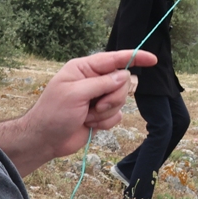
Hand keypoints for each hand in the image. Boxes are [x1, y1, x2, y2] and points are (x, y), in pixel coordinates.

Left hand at [0, 50, 157, 176]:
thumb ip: (102, 83)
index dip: (135, 57)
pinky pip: (117, 115)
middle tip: (96, 105)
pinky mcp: (100, 114)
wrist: (44, 140)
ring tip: (88, 116)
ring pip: (121, 99)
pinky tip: (89, 125)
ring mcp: (98, 98)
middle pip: (122, 82)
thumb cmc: (53, 113)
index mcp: (84, 69)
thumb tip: (124, 75)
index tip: (153, 60)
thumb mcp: (75, 94)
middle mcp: (93, 81)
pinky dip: (105, 122)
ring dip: (106, 111)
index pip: (114, 59)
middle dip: (113, 96)